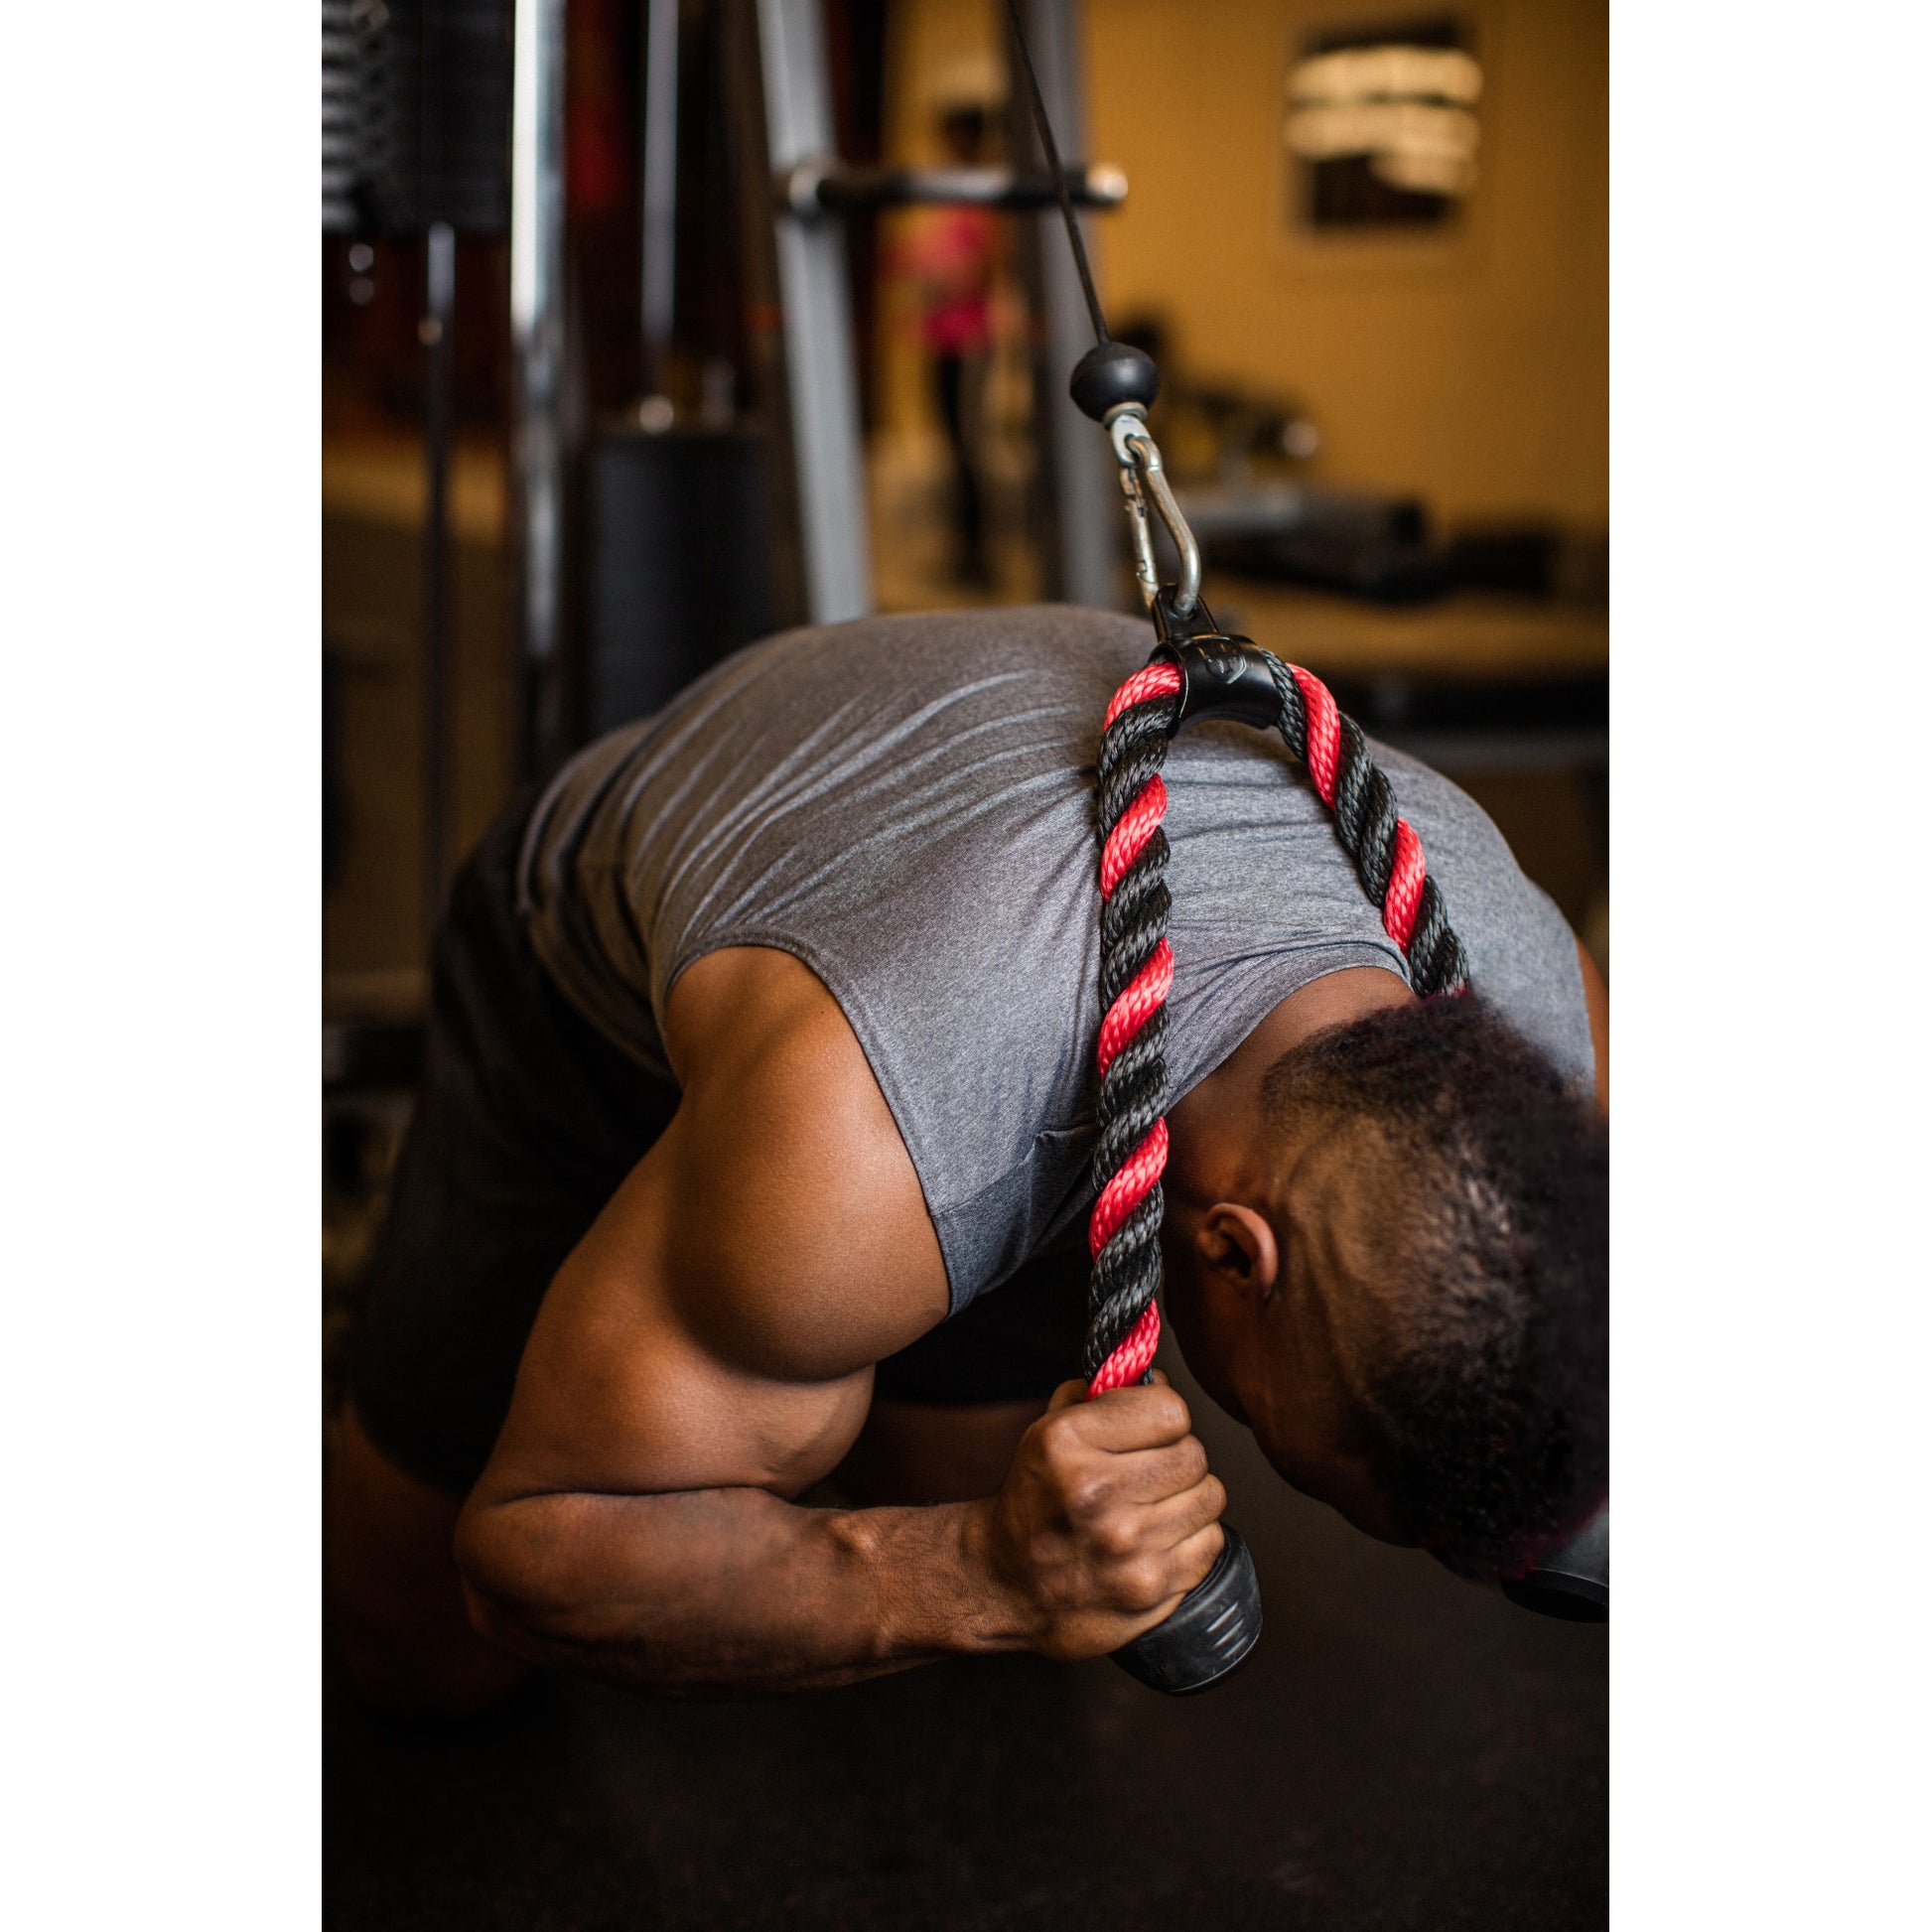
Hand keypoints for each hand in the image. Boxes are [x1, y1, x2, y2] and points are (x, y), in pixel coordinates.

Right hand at [970, 1374, 1226, 1659]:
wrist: (1005, 1581)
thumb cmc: (1034, 1500)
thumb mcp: (1046, 1430)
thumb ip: (1101, 1396)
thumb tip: (1156, 1379)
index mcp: (1068, 1443)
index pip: (1171, 1409)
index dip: (1162, 1414)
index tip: (1150, 1426)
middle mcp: (1097, 1493)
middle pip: (1194, 1455)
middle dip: (1176, 1456)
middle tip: (1150, 1469)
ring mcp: (1127, 1546)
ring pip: (1210, 1496)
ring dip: (1189, 1497)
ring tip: (1155, 1504)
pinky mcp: (1150, 1588)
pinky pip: (1211, 1542)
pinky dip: (1192, 1538)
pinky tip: (1158, 1538)